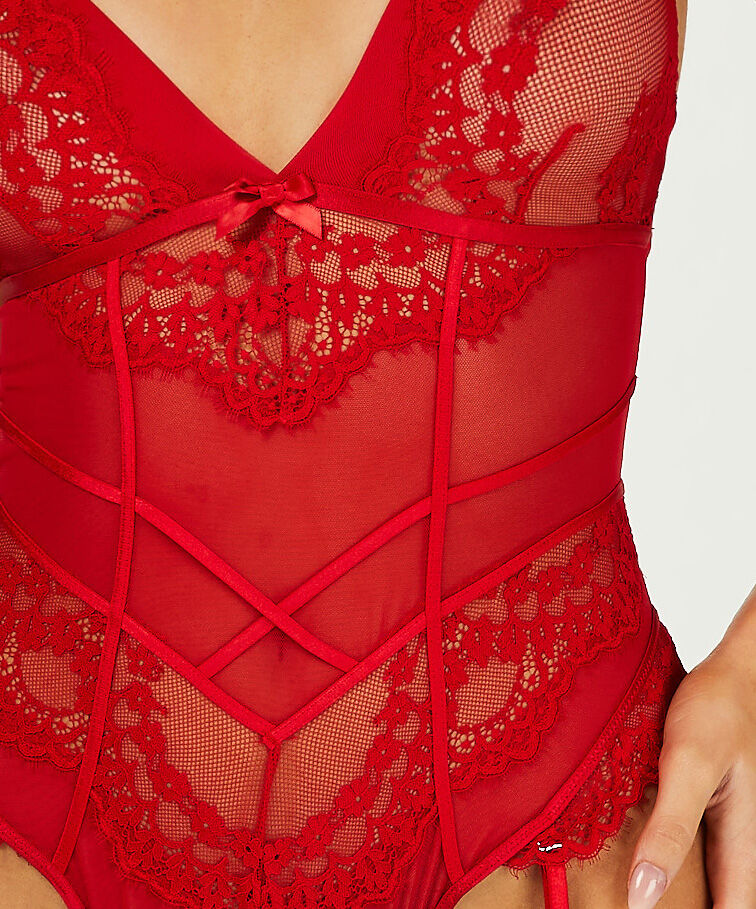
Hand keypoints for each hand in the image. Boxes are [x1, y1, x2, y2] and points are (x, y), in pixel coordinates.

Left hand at [627, 582, 755, 908]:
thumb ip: (671, 829)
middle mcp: (742, 838)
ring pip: (712, 876)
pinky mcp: (712, 803)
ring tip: (641, 894)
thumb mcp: (688, 766)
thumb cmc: (719, 709)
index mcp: (744, 842)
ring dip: (685, 890)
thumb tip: (644, 896)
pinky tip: (647, 857)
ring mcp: (731, 821)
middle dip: (688, 908)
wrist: (735, 669)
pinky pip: (700, 845)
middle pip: (724, 899)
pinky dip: (676, 859)